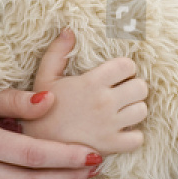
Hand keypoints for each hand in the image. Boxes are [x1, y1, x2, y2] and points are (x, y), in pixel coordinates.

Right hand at [20, 27, 147, 154]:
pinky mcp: (111, 146)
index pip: (127, 65)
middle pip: (141, 87)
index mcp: (91, 82)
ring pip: (142, 111)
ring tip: (120, 111)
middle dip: (133, 87)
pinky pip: (138, 138)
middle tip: (120, 93)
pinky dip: (133, 135)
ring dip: (134, 109)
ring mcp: (109, 126)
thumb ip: (58, 52)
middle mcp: (104, 102)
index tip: (115, 76)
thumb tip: (69, 30)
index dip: (124, 68)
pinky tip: (121, 132)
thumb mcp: (44, 77)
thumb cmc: (39, 111)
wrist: (35, 147)